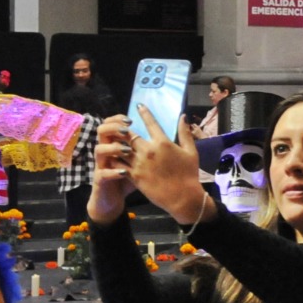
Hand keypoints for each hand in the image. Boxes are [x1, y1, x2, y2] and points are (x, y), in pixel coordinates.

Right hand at [89, 114, 137, 224]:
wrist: (114, 198)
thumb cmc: (129, 177)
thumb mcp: (140, 161)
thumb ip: (148, 148)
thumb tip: (167, 137)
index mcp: (116, 144)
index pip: (113, 125)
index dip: (118, 119)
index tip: (132, 118)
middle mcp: (107, 152)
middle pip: (102, 132)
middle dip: (113, 127)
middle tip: (127, 129)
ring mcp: (102, 165)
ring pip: (99, 150)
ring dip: (112, 148)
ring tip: (127, 150)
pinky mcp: (100, 180)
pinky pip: (102, 173)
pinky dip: (112, 171)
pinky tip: (124, 172)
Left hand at [108, 105, 216, 224]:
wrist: (182, 197)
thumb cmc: (189, 174)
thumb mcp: (191, 151)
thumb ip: (185, 133)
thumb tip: (183, 116)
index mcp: (163, 143)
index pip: (151, 123)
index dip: (144, 112)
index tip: (139, 106)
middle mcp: (148, 150)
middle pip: (129, 135)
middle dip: (123, 128)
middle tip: (119, 125)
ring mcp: (139, 163)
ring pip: (120, 148)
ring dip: (115, 143)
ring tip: (111, 139)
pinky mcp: (133, 175)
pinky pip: (118, 164)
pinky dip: (114, 158)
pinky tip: (112, 156)